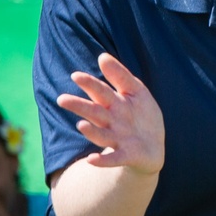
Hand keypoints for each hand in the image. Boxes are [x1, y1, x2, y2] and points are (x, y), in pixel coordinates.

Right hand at [58, 53, 164, 174]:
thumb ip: (120, 76)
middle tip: (62, 99)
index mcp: (114, 105)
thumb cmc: (141, 116)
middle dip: (79, 106)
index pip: (100, 92)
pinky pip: (113, 158)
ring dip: (91, 132)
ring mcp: (117, 139)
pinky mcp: (126, 155)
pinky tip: (92, 159)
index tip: (76, 75)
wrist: (153, 147)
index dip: (90, 84)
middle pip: (94, 112)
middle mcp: (112, 122)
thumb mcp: (137, 92)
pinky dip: (103, 160)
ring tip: (81, 126)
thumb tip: (102, 56)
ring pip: (101, 135)